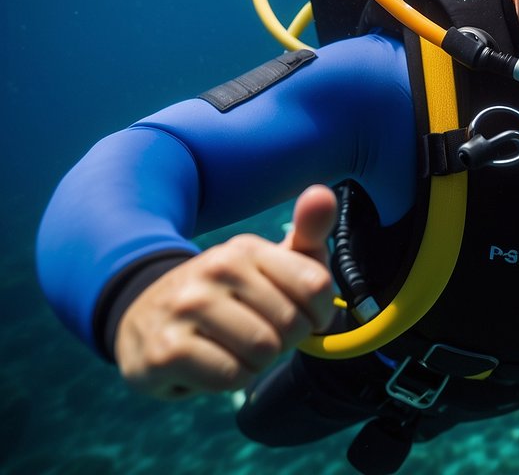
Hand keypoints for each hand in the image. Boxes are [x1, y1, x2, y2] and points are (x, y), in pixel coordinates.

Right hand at [114, 184, 337, 398]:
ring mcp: (186, 308)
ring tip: (233, 349)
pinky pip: (230, 377)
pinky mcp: (166, 351)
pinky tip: (209, 364)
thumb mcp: (267, 264)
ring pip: (263, 352)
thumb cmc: (225, 295)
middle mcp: (215, 270)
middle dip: (284, 342)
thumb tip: (322, 194)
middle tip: (256, 334)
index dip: (318, 314)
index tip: (298, 314)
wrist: (142, 318)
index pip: (317, 285)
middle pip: (292, 325)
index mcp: (246, 249)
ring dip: (256, 363)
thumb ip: (306, 235)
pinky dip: (229, 379)